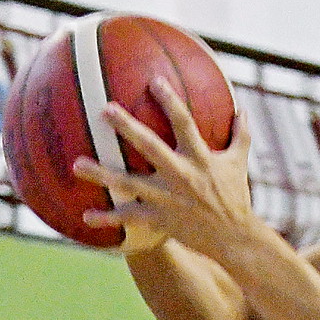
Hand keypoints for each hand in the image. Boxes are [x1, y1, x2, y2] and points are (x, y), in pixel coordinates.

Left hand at [73, 79, 257, 261]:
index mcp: (200, 158)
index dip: (170, 102)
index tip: (154, 81)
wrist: (233, 238)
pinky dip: (108, 219)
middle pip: (150, 147)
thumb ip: (240, 135)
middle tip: (106, 109)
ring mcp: (168, 198)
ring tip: (77, 164)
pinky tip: (86, 216)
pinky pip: (129, 219)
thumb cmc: (235, 197)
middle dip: (128, 127)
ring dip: (102, 175)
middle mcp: (181, 176)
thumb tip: (242, 108)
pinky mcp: (160, 220)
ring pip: (129, 184)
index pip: (185, 124)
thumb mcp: (239, 163)